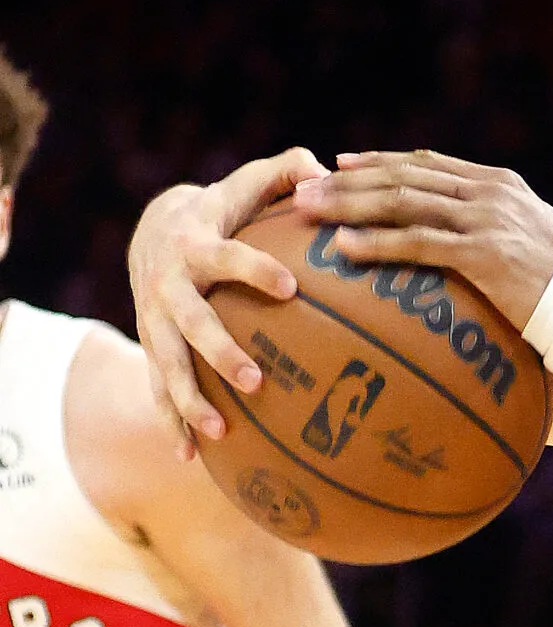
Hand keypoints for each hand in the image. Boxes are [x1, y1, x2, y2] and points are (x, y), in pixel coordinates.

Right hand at [127, 147, 328, 454]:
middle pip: (191, 323)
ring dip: (191, 400)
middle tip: (257, 381)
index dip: (255, 269)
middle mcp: (168, 286)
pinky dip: (171, 422)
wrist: (152, 232)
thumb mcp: (247, 185)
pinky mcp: (151, 347)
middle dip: (220, 353)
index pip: (227, 256)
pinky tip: (191, 459)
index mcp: (197, 245)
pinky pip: (158, 389)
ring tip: (222, 432)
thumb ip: (287, 172)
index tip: (291, 287)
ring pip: (168, 364)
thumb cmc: (223, 211)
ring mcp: (155, 321)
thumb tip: (327, 167)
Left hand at [293, 149, 552, 325]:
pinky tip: (345, 247)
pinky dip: (377, 244)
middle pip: (404, 177)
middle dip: (348, 180)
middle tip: (305, 187)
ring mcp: (486, 220)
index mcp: (501, 183)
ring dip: (349, 205)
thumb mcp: (537, 234)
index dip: (380, 161)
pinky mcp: (482, 254)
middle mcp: (490, 193)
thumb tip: (464, 227)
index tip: (341, 164)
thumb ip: (500, 219)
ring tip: (310, 211)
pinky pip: (417, 244)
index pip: (427, 163)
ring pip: (402, 203)